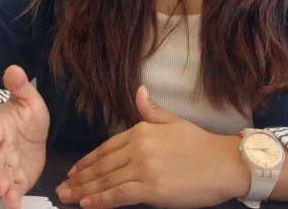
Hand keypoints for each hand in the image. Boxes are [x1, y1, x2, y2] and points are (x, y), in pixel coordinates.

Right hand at [0, 65, 49, 208]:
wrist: (26, 134)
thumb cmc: (23, 116)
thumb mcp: (27, 99)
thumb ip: (20, 87)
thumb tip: (14, 68)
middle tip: (1, 184)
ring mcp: (4, 167)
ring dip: (2, 189)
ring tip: (8, 198)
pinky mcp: (15, 180)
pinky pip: (11, 190)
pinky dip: (11, 198)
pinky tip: (15, 206)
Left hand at [56, 86, 250, 208]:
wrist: (225, 163)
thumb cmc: (201, 145)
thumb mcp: (173, 121)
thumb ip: (151, 109)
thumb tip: (139, 91)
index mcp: (141, 130)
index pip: (106, 148)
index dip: (87, 161)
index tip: (74, 171)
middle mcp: (139, 147)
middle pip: (102, 166)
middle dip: (80, 179)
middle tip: (62, 188)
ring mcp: (144, 168)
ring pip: (106, 181)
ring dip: (84, 192)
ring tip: (68, 198)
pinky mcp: (151, 188)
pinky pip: (119, 195)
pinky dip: (101, 200)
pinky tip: (88, 204)